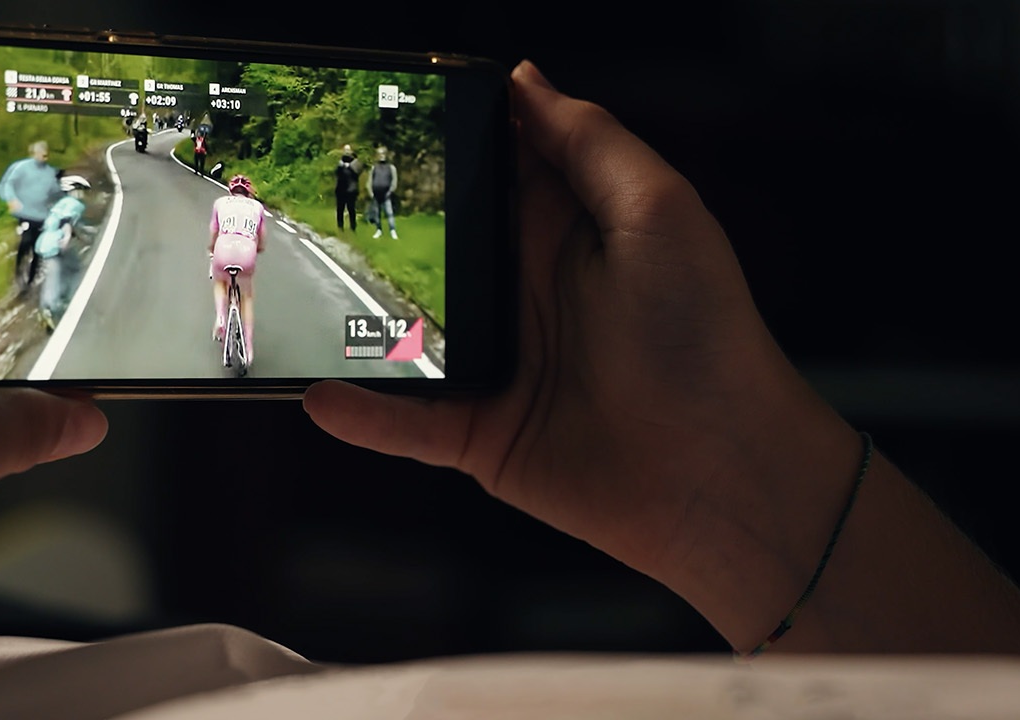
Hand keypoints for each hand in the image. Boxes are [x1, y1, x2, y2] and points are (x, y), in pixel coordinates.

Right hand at [305, 62, 851, 587]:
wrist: (723, 472)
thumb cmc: (707, 336)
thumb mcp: (658, 212)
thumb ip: (589, 142)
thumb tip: (525, 78)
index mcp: (563, 233)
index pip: (489, 173)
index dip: (441, 142)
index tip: (379, 110)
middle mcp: (522, 294)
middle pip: (430, 248)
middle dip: (374, 226)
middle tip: (312, 199)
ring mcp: (498, 365)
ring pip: (404, 335)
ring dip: (355, 320)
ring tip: (295, 294)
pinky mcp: (482, 434)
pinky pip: (407, 422)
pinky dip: (365, 413)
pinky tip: (321, 395)